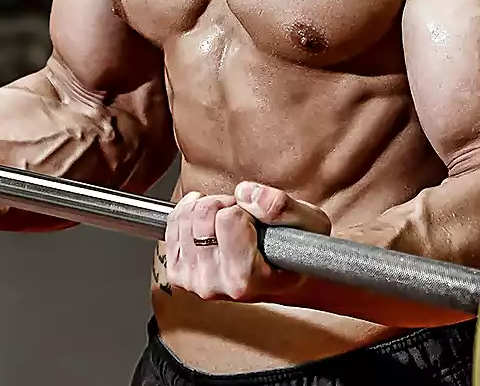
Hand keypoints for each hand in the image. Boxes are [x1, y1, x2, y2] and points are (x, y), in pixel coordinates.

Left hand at [159, 181, 331, 301]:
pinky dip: (187, 214)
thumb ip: (279, 206)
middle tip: (241, 218)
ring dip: (206, 209)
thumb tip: (245, 194)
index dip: (245, 209)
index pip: (228, 218)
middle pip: (202, 214)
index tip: (256, 221)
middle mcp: (215, 285)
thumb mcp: (308, 222)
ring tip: (227, 223)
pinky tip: (207, 222)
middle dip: (223, 204)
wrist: (284, 276)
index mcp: (245, 279)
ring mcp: (194, 282)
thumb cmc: (297, 252)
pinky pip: (171, 226)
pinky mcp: (179, 274)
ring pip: (185, 217)